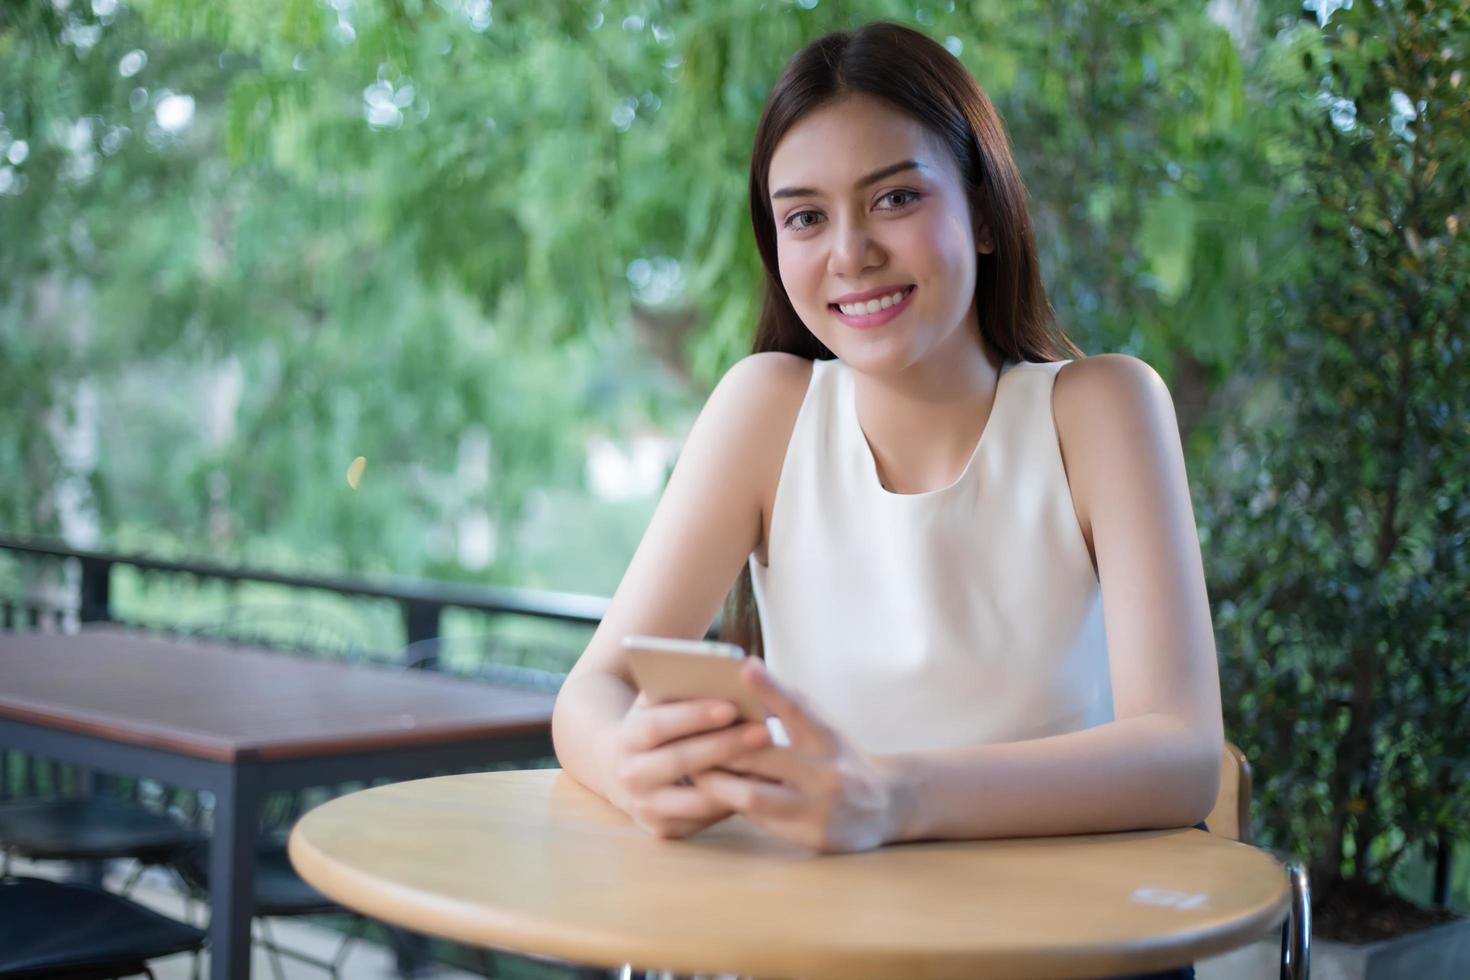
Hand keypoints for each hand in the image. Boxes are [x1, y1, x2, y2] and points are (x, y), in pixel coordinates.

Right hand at [611, 694, 772, 839]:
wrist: (624, 767)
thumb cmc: (659, 725)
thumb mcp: (660, 704)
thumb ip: (684, 692)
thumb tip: (735, 678)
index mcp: (628, 736)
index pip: (658, 725)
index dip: (694, 716)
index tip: (732, 706)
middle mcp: (631, 774)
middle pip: (679, 761)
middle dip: (724, 746)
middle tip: (764, 733)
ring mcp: (644, 806)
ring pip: (694, 798)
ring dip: (734, 782)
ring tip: (771, 763)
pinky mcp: (662, 829)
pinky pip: (702, 819)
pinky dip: (731, 803)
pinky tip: (759, 786)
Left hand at [691, 660, 902, 852]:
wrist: (888, 804)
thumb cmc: (838, 755)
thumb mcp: (822, 724)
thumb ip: (786, 703)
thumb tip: (742, 671)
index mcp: (827, 735)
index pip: (796, 707)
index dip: (769, 688)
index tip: (743, 667)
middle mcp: (826, 770)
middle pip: (760, 754)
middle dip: (719, 746)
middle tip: (683, 736)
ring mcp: (818, 806)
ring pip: (752, 794)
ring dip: (717, 782)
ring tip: (693, 770)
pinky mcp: (811, 836)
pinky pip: (760, 821)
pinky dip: (734, 805)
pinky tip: (715, 796)